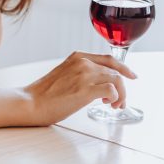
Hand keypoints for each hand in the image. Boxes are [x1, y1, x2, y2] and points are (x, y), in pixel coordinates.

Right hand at [22, 51, 137, 126]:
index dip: (123, 68)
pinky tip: (106, 104)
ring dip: (121, 95)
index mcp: (77, 57)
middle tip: (119, 102)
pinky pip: (112, 91)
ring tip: (114, 105)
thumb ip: (80, 73)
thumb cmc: (45, 93)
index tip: (131, 75)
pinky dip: (114, 98)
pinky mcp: (85, 90)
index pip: (108, 59)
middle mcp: (82, 63)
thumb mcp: (64, 74)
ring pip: (117, 81)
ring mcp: (84, 76)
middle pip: (115, 71)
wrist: (31, 102)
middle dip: (123, 88)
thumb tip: (97, 84)